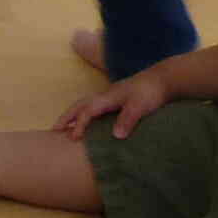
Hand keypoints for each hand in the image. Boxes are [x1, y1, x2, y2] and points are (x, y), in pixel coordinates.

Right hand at [58, 66, 172, 139]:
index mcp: (108, 98)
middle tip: (54, 130)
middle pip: (80, 105)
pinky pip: (94, 106)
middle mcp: (106, 96)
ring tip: (66, 126)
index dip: (79, 124)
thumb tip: (115, 136)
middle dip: (66, 117)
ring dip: (74, 114)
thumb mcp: (139, 106)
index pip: (87, 111)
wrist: (163, 79)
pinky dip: (85, 113)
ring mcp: (111, 96)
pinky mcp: (117, 99)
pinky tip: (89, 121)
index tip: (73, 138)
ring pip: (86, 104)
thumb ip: (127, 120)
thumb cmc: (151, 93)